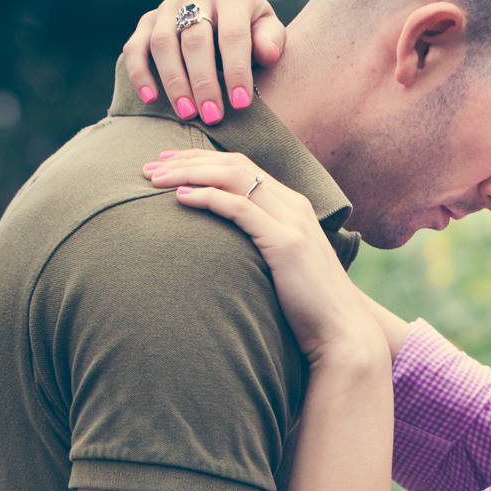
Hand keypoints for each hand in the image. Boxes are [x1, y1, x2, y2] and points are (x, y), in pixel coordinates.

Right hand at [125, 0, 284, 124]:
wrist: (229, 19)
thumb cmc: (255, 32)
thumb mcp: (270, 31)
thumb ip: (272, 40)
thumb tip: (268, 53)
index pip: (232, 34)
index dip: (236, 70)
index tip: (241, 104)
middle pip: (195, 40)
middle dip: (203, 81)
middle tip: (213, 116)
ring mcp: (167, 6)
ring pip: (163, 43)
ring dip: (174, 82)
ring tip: (187, 114)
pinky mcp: (146, 22)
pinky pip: (135, 46)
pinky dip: (139, 73)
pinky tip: (151, 99)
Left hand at [141, 150, 378, 365]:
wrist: (342, 331)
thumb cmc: (309, 305)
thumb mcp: (284, 264)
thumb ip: (262, 243)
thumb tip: (226, 244)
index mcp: (294, 206)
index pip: (242, 166)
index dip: (201, 160)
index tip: (167, 164)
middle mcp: (295, 206)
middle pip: (234, 164)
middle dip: (187, 160)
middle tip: (149, 166)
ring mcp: (292, 222)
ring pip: (234, 177)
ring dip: (189, 172)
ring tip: (155, 178)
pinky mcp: (286, 243)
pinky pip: (239, 208)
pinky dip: (207, 197)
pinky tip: (181, 197)